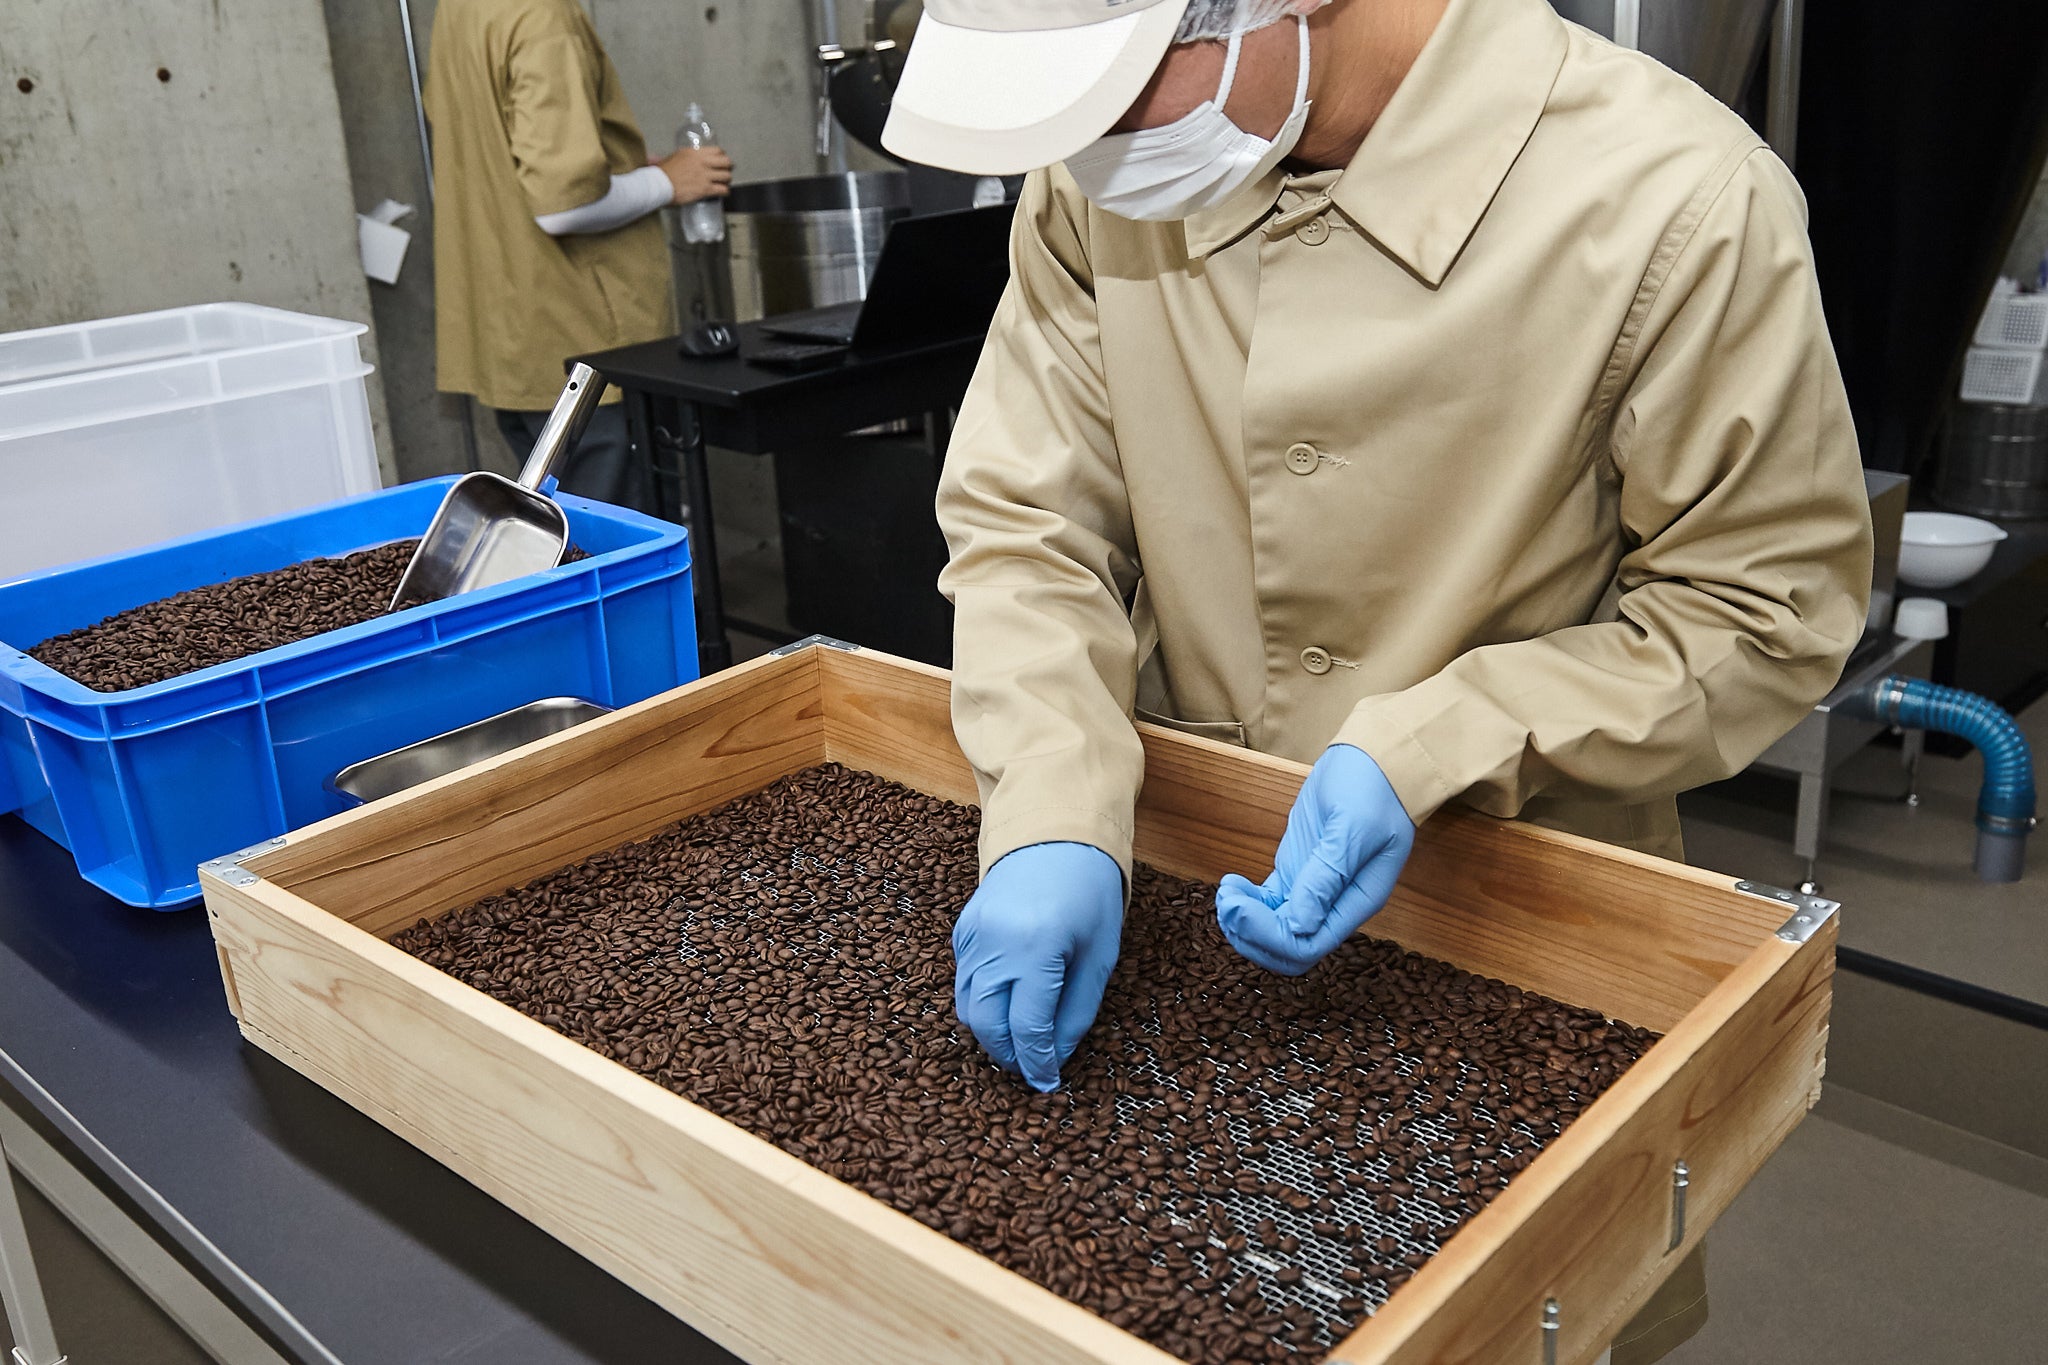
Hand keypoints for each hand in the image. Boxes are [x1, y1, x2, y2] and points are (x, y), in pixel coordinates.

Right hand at [658, 145, 732, 204]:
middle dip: (728, 167)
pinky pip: (723, 189)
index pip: (717, 150)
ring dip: (726, 180)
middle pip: (726, 162)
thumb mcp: (673, 157)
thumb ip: (681, 157)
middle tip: (726, 170)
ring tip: (724, 182)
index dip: (722, 156)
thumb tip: (675, 157)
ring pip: (726, 176)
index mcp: (695, 152)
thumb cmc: (662, 173)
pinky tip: (724, 192)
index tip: (722, 159)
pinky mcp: (705, 189)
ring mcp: (705, 176)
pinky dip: (725, 191)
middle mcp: (702, 162)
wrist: (659, 185)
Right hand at [953, 842, 1122, 1092]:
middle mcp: (994, 944)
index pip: (1026, 1027)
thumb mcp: (1098, 955)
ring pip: (967, 1007)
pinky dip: (982, 1002)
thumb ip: (1076, 1011)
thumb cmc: (1088, 893)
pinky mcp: (962, 931)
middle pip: (986, 1025)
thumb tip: (1054, 1056)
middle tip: (1032, 1067)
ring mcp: (972, 936)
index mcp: (1036, 949)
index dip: (1036, 1062)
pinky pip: (965, 981)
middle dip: (1008, 1055)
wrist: (1055, 834)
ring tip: (1020, 1042)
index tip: (1047, 1082)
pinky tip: (1008, 1003)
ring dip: (991, 1033)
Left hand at [1215, 744, 1413, 975]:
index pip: (1309, 945)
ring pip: (1273, 930)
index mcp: (1356, 902)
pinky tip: (1232, 884)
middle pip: (1288, 948)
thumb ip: (1327, 876)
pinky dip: (1245, 903)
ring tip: (1227, 892)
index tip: (1242, 907)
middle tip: (1228, 902)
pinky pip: (1267, 905)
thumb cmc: (1374, 789)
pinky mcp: (1296, 872)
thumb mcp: (1354, 827)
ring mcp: (1312, 890)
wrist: (1374, 760)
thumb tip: (1299, 925)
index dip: (1270, 937)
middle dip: (1252, 935)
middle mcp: (1334, 905)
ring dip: (1243, 921)